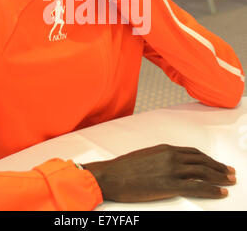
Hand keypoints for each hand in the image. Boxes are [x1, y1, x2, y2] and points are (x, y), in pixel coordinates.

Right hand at [84, 144, 235, 201]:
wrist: (112, 175)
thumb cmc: (125, 168)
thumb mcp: (145, 156)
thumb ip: (161, 158)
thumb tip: (172, 164)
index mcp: (166, 149)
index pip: (194, 153)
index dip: (208, 159)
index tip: (217, 164)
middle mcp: (171, 156)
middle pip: (202, 161)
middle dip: (218, 167)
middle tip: (230, 172)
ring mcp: (171, 170)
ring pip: (203, 172)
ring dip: (219, 177)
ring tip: (230, 181)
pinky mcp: (169, 185)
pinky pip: (196, 187)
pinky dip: (212, 190)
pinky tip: (220, 192)